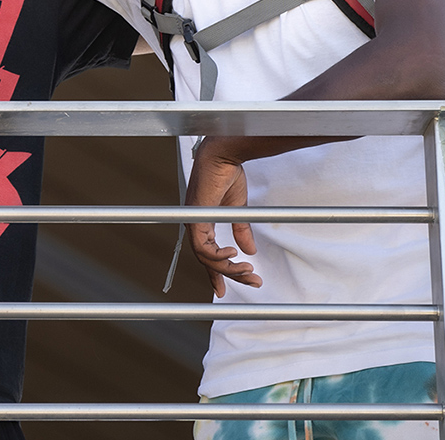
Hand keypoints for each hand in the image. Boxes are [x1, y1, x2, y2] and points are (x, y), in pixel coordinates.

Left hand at [184, 137, 260, 296]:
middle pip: (208, 259)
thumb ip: (240, 230)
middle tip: (251, 282)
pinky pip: (203, 247)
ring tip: (247, 271)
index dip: (216, 272)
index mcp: (204, 222)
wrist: (224, 155)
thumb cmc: (228, 175)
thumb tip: (248, 250)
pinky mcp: (195, 218)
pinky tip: (233, 255)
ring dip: (228, 268)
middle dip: (229, 275)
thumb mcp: (237, 208)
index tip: (224, 289)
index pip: (207, 253)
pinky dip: (217, 256)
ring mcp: (193, 221)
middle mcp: (195, 223)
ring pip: (206, 257)